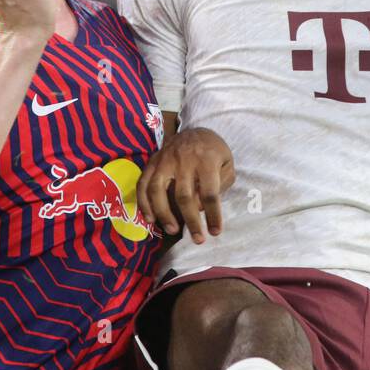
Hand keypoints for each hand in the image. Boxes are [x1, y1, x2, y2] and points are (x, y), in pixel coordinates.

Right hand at [137, 127, 234, 244]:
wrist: (195, 130)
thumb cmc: (214, 151)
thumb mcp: (227, 163)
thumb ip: (221, 184)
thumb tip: (202, 208)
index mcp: (206, 160)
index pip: (209, 193)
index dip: (213, 215)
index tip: (215, 232)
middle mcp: (184, 160)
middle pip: (184, 196)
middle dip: (190, 221)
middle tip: (198, 239)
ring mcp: (165, 160)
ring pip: (158, 190)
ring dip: (164, 214)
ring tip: (172, 230)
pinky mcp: (152, 162)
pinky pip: (142, 184)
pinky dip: (143, 203)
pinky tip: (150, 218)